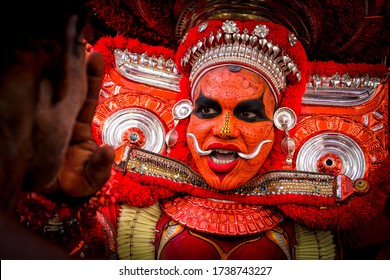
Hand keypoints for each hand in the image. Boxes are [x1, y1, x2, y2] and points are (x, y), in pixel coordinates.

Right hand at [49, 51, 114, 197]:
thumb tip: (107, 151)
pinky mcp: (36, 123)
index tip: (96, 57)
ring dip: (55, 69)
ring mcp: (49, 119)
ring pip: (53, 90)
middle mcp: (64, 120)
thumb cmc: (73, 185)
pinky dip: (36, 85)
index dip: (92, 79)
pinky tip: (35, 66)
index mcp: (81, 129)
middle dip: (71, 65)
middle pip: (69, 88)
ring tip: (54, 43)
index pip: (88, 98)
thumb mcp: (90, 179)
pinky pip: (38, 101)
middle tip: (72, 38)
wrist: (47, 193)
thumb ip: (100, 167)